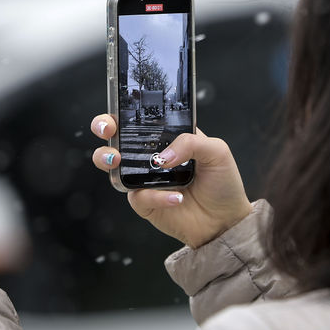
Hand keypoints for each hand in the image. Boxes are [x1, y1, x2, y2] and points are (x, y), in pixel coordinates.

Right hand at [91, 114, 251, 248]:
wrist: (225, 221)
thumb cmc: (222, 183)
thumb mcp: (217, 151)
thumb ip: (190, 142)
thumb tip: (163, 156)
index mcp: (167, 138)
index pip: (142, 119)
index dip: (124, 110)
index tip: (119, 109)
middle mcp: (151, 156)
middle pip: (116, 137)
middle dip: (103, 127)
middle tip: (108, 129)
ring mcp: (145, 179)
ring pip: (113, 166)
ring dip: (107, 158)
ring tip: (117, 159)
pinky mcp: (145, 203)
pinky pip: (138, 196)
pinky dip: (157, 196)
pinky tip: (177, 198)